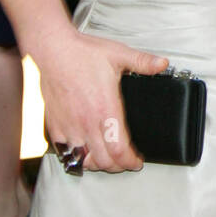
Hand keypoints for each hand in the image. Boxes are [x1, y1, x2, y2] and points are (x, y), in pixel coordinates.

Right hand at [41, 27, 168, 172]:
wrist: (53, 50)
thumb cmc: (82, 53)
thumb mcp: (119, 55)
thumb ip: (143, 62)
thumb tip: (162, 64)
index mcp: (105, 109)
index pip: (119, 149)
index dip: (130, 162)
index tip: (137, 162)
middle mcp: (87, 122)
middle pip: (104, 160)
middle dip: (118, 166)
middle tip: (125, 162)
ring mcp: (69, 125)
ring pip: (84, 160)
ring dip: (98, 164)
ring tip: (107, 158)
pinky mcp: (55, 124)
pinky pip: (65, 151)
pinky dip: (76, 156)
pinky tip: (84, 150)